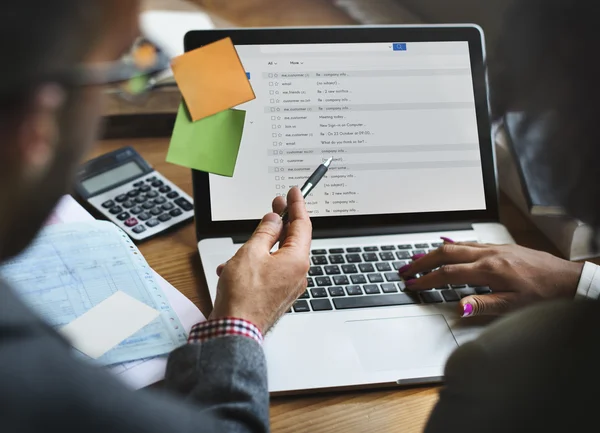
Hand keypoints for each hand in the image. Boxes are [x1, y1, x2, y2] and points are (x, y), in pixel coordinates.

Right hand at [210, 187, 311, 333]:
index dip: (297, 205)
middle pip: (293, 240)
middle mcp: (298, 273)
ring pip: (277, 256)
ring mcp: (289, 286)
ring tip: (243, 246)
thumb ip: (265, 232)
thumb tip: (274, 220)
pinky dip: (255, 264)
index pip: (302, 225)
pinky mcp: (278, 295)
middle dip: (281, 222)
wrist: (235, 330)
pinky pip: (270, 271)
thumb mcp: (251, 252)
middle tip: (276, 205)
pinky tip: (235, 267)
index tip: (294, 193)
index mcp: (297, 260)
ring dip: (260, 247)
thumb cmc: (243, 296)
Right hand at [399, 240, 583, 316]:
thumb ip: (482, 305)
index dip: (426, 279)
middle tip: (405, 268)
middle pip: (445, 253)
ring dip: (433, 252)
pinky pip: (469, 242)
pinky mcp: (500, 247)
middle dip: (422, 261)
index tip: (412, 284)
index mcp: (489, 270)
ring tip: (417, 258)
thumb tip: (458, 306)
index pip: (448, 273)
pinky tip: (446, 246)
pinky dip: (452, 245)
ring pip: (456, 245)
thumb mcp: (513, 306)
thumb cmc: (543, 294)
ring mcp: (494, 248)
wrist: (568, 280)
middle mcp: (489, 254)